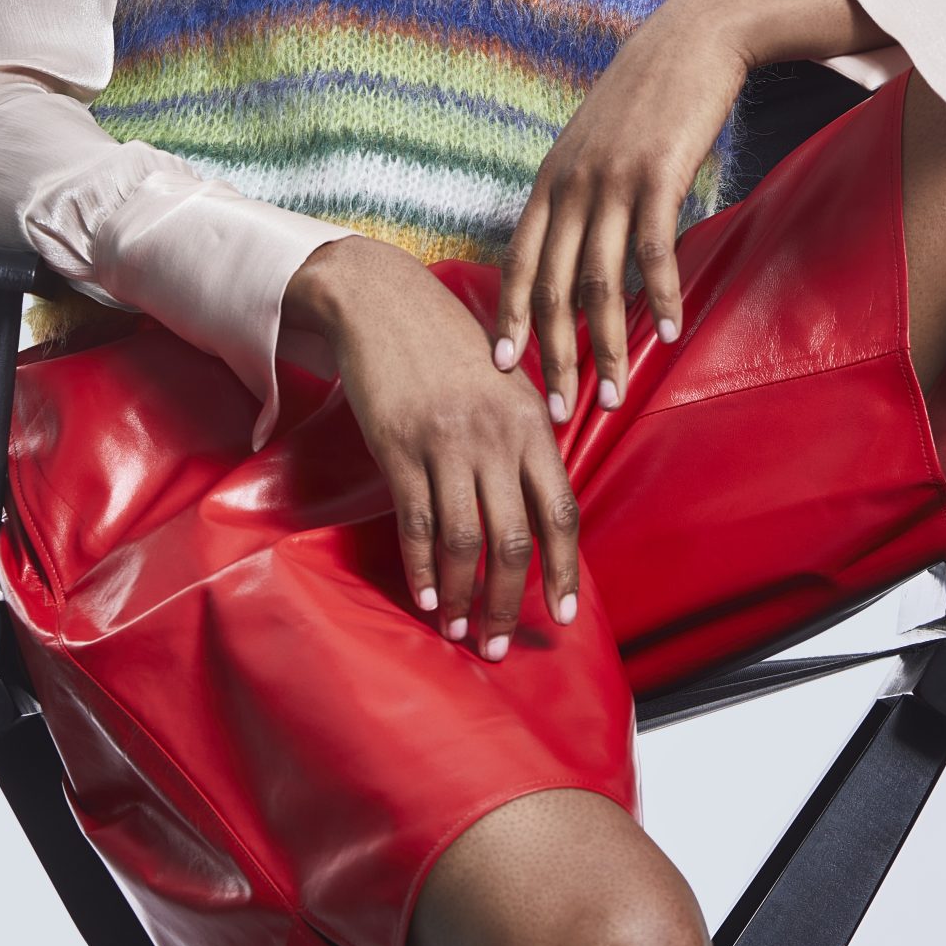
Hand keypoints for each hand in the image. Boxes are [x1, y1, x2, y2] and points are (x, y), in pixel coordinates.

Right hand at [284, 236, 580, 657]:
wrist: (383, 301)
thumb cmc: (448, 345)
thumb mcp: (506, 382)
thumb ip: (528, 439)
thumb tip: (545, 505)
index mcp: (532, 423)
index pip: (560, 512)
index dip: (562, 570)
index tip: (559, 614)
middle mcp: (496, 436)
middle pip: (514, 539)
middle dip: (507, 602)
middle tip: (498, 643)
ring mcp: (446, 442)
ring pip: (463, 540)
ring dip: (461, 596)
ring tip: (456, 629)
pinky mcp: (399, 447)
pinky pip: (416, 522)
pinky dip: (421, 568)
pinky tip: (424, 596)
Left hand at [492, 0, 758, 422]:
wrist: (689, 39)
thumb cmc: (645, 100)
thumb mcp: (594, 146)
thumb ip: (579, 198)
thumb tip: (577, 259)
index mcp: (549, 182)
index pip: (516, 263)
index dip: (506, 318)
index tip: (502, 367)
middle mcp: (570, 186)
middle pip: (549, 287)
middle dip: (553, 354)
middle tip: (558, 409)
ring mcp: (611, 181)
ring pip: (598, 283)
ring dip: (606, 346)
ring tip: (612, 395)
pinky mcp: (657, 176)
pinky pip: (652, 251)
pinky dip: (660, 297)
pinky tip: (672, 332)